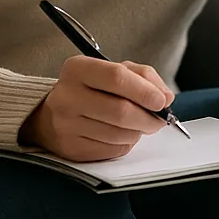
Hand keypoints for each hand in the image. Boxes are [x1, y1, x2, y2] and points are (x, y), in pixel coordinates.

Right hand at [19, 56, 173, 161]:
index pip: (117, 78)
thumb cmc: (92, 88)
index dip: (145, 91)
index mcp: (78, 69)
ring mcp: (65, 125)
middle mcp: (67, 97)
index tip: (162, 101)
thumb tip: (166, 98)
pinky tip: (123, 135)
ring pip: (118, 133)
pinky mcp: (69, 149)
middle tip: (160, 119)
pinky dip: (125, 143)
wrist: (52, 114)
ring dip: (138, 131)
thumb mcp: (113, 70)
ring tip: (140, 125)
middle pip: (120, 110)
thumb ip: (143, 77)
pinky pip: (109, 150)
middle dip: (148, 117)